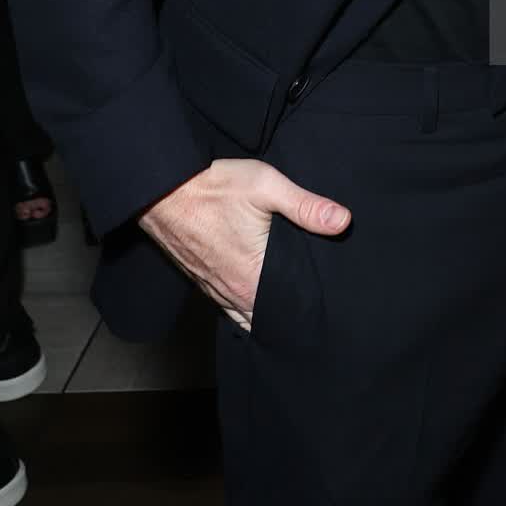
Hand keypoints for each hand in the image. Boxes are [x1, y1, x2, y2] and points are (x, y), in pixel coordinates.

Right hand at [137, 158, 350, 331]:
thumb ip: (305, 205)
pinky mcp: (203, 282)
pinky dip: (246, 310)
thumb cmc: (213, 188)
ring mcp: (215, 289)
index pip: (287, 311)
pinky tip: (258, 302)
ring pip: (247, 317)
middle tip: (315, 311)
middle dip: (290, 318)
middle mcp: (233, 291)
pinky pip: (229, 307)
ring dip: (267, 316)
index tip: (326, 309)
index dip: (307, 313)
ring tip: (292, 311)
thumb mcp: (266, 186)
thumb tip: (343, 221)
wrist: (162, 190)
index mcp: (253, 275)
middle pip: (268, 319)